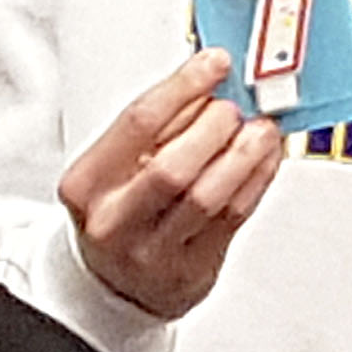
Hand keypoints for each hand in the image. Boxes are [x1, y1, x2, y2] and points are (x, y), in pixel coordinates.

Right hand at [59, 49, 286, 319]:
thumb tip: (207, 84)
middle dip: (213, 127)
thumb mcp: (115, 168)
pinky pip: (233, 216)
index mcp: (86, 186)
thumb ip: (160, 127)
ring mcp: (153, 251)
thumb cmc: (116, 215)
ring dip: (244, 154)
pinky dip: (257, 179)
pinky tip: (265, 157)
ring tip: (259, 129)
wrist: (115, 287)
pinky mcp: (192, 269)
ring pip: (208, 195)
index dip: (183, 87)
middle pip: (172, 166)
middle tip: (232, 107)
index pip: (137, 124)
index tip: (214, 64)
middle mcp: (114, 222)